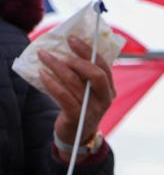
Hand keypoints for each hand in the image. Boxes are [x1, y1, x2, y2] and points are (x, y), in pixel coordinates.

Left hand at [40, 37, 115, 152]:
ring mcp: (92, 109)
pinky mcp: (77, 117)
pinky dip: (51, 83)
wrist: (77, 135)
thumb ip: (85, 74)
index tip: (72, 39)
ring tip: (44, 57)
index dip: (88, 51)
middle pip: (96, 75)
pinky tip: (42, 73)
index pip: (104, 66)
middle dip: (77, 60)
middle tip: (61, 53)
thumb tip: (69, 48)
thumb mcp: (88, 91)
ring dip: (57, 66)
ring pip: (75, 83)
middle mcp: (105, 100)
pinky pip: (63, 96)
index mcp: (110, 90)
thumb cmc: (81, 106)